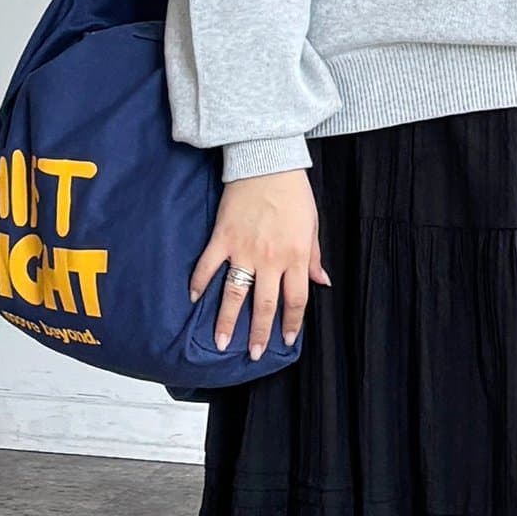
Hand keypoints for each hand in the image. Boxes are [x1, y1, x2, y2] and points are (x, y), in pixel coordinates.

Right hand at [189, 169, 330, 358]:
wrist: (267, 161)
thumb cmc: (293, 192)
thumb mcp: (312, 225)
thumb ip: (314, 257)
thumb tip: (322, 282)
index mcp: (295, 256)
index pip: (295, 300)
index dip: (290, 323)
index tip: (285, 341)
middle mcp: (270, 258)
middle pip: (265, 304)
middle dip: (259, 333)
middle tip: (253, 354)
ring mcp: (244, 249)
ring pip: (235, 293)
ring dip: (227, 320)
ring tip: (221, 341)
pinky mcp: (222, 237)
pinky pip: (208, 265)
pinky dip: (199, 282)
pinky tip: (194, 299)